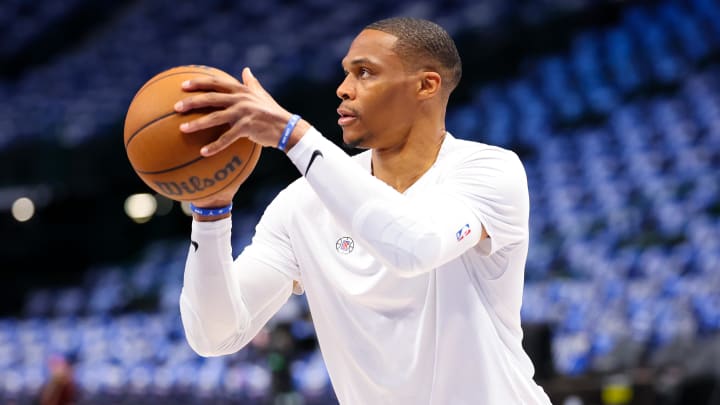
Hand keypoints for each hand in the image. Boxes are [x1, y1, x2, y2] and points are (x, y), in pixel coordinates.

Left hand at [174, 67, 308, 155]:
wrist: (286, 128)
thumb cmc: (273, 111)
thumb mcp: (262, 94)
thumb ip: (251, 82)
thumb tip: (246, 69)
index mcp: (241, 90)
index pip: (216, 83)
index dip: (199, 83)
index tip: (183, 85)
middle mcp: (240, 99)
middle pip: (211, 98)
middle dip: (192, 101)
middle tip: (176, 106)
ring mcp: (243, 113)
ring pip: (215, 117)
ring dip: (197, 123)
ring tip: (182, 128)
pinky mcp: (247, 128)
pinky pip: (227, 138)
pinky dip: (215, 146)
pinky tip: (203, 152)